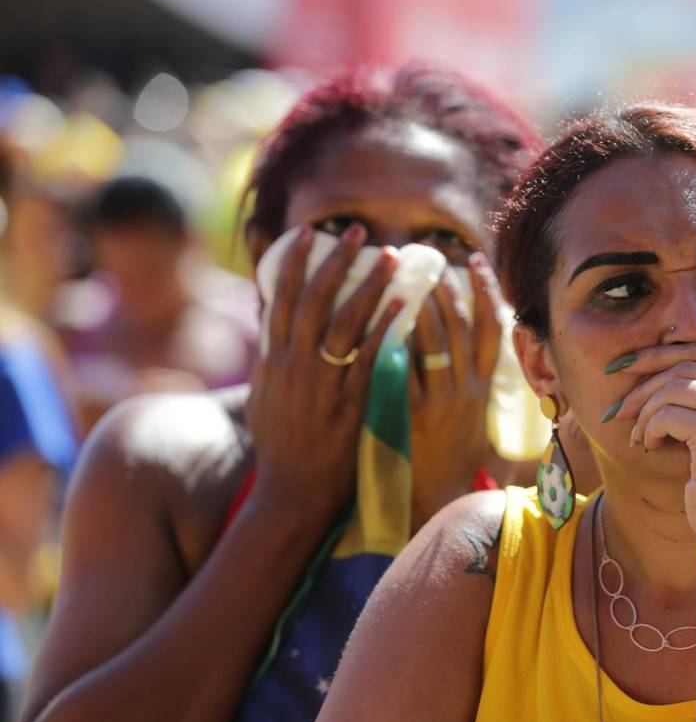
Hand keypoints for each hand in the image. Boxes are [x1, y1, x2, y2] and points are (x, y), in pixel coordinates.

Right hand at [246, 225, 402, 521]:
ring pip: (347, 321)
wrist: (295, 491)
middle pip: (316, 299)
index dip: (295, 262)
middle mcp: (296, 364)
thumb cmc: (280, 444)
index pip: (281, 299)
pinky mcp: (353, 400)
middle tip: (356, 229)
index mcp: (274, 360)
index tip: (308, 232)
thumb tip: (269, 320)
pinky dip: (387, 326)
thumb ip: (270, 355)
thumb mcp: (263, 394)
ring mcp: (325, 382)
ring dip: (370, 284)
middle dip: (336, 260)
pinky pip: (373, 355)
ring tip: (391, 255)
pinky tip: (405, 302)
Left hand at [406, 253, 502, 523]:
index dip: (486, 291)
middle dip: (447, 288)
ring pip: (434, 343)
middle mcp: (466, 390)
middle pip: (462, 327)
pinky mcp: (413, 414)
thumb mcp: (469, 418)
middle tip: (428, 257)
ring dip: (420, 306)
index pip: (492, 329)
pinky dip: (393, 343)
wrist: (435, 500)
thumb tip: (457, 347)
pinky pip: (404, 370)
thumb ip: (464, 382)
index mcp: (481, 388)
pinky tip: (378, 319)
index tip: (473, 259)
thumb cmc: (449, 459)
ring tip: (403, 276)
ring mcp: (441, 401)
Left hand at [607, 326, 695, 545]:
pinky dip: (649, 430)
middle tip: (622, 405)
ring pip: (673, 388)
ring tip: (638, 433)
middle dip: (646, 381)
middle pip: (689, 364)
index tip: (630, 364)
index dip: (665, 354)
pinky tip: (649, 446)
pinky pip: (666, 414)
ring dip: (646, 411)